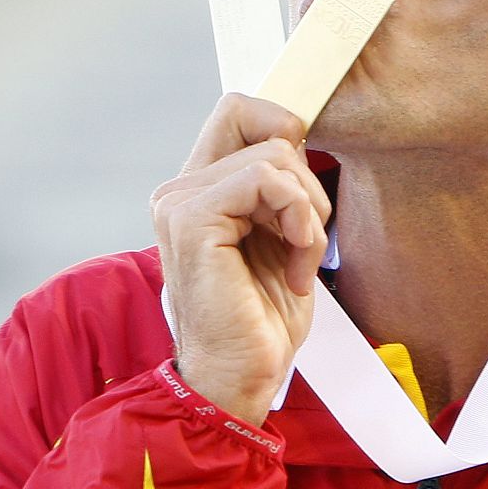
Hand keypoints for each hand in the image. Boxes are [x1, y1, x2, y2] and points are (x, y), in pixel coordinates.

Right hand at [151, 94, 330, 426]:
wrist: (240, 378)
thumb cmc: (261, 319)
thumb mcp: (280, 236)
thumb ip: (279, 186)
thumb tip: (300, 136)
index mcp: (198, 190)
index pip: (239, 110)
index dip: (282, 129)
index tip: (304, 193)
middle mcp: (180, 191)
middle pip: (266, 130)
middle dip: (307, 186)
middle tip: (303, 242)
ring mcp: (180, 203)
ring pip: (274, 156)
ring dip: (307, 213)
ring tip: (297, 262)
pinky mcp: (192, 220)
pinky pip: (267, 180)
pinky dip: (299, 222)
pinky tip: (294, 267)